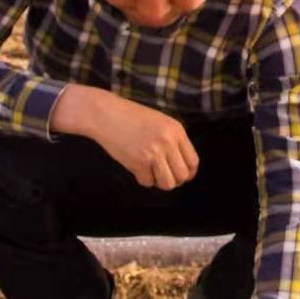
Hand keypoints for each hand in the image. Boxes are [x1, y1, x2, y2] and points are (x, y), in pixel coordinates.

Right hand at [55, 86, 199, 189]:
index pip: (193, 161)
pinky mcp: (138, 163)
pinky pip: (147, 182)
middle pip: (182, 175)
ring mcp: (153, 153)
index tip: (182, 175)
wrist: (107, 114)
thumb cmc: (132, 116)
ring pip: (167, 183)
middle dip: (175, 180)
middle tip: (165, 176)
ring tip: (153, 174)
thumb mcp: (161, 121)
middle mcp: (168, 143)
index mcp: (177, 131)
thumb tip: (182, 163)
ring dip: (160, 182)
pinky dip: (143, 179)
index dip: (189, 172)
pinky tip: (138, 169)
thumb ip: (173, 140)